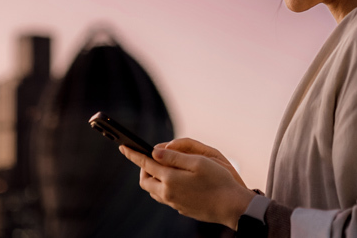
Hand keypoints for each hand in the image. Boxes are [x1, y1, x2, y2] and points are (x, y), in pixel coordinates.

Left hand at [120, 141, 255, 229]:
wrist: (232, 207)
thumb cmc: (219, 181)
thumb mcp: (198, 161)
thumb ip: (174, 156)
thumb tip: (155, 151)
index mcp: (170, 178)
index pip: (145, 163)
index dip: (133, 154)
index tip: (123, 147)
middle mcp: (168, 193)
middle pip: (145, 181)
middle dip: (143, 168)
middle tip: (150, 158)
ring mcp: (174, 203)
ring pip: (154, 191)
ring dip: (153, 179)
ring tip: (162, 168)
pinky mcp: (182, 209)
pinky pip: (165, 197)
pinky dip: (164, 187)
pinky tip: (175, 182)